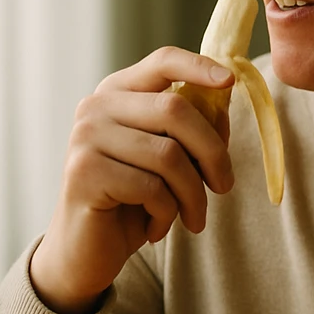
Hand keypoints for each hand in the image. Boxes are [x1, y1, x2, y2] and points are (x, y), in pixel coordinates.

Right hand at [30, 47, 235, 313]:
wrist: (85, 252)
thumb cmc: (133, 201)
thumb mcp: (170, 161)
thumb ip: (194, 128)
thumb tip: (225, 98)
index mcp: (118, 94)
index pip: (162, 61)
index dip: (199, 67)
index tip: (230, 81)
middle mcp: (96, 107)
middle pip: (175, 109)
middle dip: (214, 152)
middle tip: (225, 186)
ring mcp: (85, 137)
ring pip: (169, 155)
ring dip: (193, 194)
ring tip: (193, 217)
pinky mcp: (83, 173)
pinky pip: (151, 188)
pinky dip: (167, 213)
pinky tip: (157, 229)